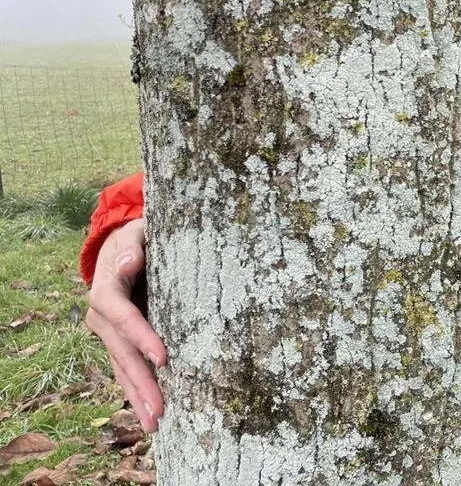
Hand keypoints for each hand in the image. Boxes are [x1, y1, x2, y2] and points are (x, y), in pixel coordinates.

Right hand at [85, 218, 166, 431]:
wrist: (119, 243)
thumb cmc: (135, 235)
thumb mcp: (134, 232)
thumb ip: (132, 246)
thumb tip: (128, 264)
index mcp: (106, 290)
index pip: (123, 316)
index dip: (141, 337)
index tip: (163, 358)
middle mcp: (102, 317)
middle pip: (121, 352)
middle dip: (141, 383)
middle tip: (159, 410)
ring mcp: (107, 333)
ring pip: (121, 368)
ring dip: (137, 396)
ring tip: (154, 424)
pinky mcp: (118, 341)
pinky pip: (125, 368)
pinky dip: (135, 390)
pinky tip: (148, 413)